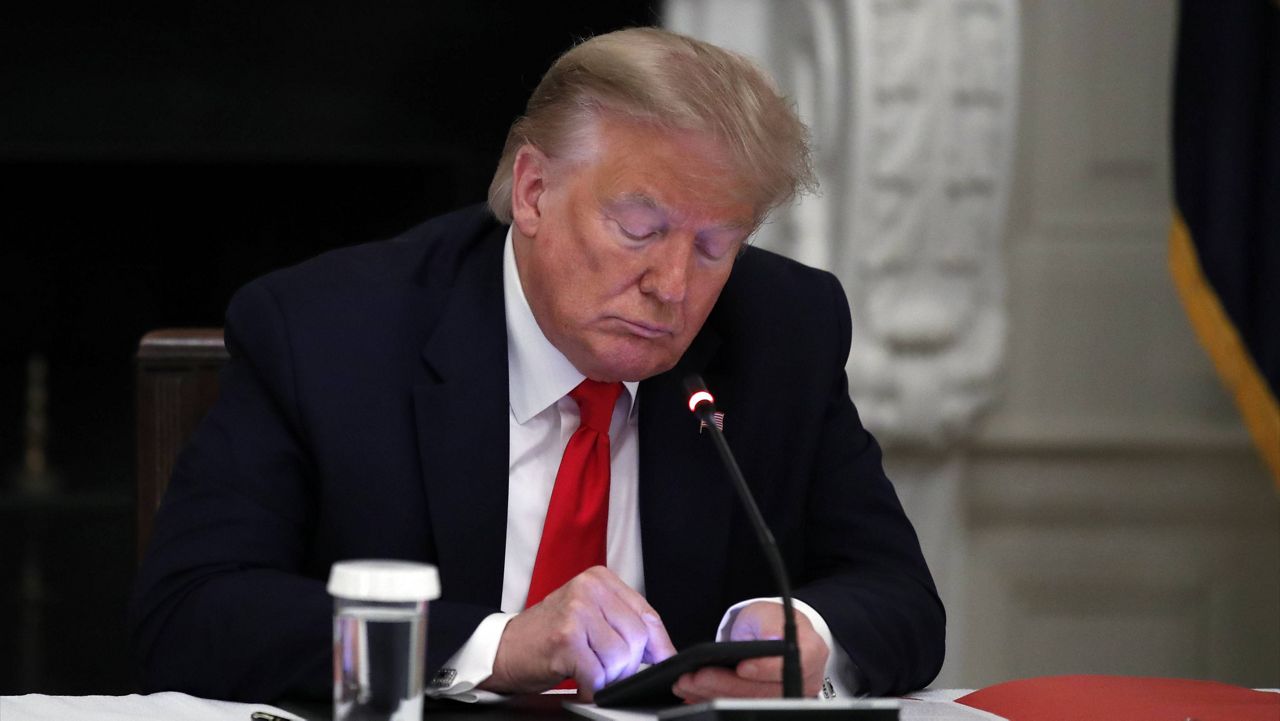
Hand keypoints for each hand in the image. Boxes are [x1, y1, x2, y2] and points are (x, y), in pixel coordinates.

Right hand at [478, 566, 676, 699]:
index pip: (647, 614)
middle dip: (628, 665)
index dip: (659, 645)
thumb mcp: (589, 614)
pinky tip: (581, 683)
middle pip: (638, 638)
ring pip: (621, 658)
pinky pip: (598, 675)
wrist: (504, 648)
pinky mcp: (566, 639)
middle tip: (607, 671)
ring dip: (608, 677)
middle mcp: (589, 589)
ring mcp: (576, 612)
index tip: (663, 661)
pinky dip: (593, 688)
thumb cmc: (548, 634)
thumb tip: (662, 650)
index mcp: (600, 579)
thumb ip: (623, 623)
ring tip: (589, 672)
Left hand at [672, 601, 828, 701]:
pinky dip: (715, 699)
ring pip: (749, 702)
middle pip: (764, 691)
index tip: (741, 667)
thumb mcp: (768, 613)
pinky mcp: (766, 704)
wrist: (771, 634)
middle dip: (727, 685)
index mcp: (810, 652)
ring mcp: (786, 695)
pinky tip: (695, 693)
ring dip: (715, 695)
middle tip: (698, 676)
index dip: (765, 670)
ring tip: (689, 683)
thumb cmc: (770, 623)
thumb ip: (770, 625)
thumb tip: (771, 639)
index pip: (789, 666)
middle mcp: (803, 679)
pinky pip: (739, 706)